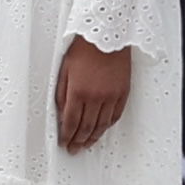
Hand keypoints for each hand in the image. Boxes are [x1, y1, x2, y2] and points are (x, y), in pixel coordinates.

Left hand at [54, 36, 130, 153]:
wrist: (107, 35)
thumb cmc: (84, 48)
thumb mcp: (64, 70)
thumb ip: (62, 94)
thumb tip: (62, 114)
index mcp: (78, 91)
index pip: (71, 121)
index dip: (67, 135)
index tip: (64, 143)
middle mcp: (96, 97)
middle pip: (86, 127)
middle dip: (79, 141)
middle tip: (74, 149)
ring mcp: (111, 96)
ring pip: (102, 125)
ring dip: (93, 137)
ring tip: (87, 145)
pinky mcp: (123, 92)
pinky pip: (115, 115)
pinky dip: (108, 126)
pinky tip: (102, 130)